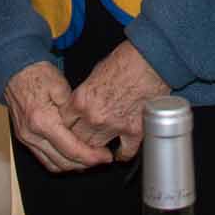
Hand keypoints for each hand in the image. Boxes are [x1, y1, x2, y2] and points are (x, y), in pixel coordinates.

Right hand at [4, 61, 111, 172]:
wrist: (15, 71)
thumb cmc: (38, 75)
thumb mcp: (61, 86)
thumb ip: (73, 110)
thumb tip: (87, 128)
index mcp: (43, 121)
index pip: (71, 149)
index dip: (91, 156)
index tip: (106, 157)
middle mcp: (32, 134)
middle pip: (63, 162)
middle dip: (85, 164)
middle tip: (101, 158)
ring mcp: (26, 138)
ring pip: (52, 165)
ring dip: (72, 166)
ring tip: (89, 159)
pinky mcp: (25, 138)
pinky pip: (43, 158)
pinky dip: (59, 161)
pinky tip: (72, 156)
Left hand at [66, 41, 170, 161]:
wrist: (150, 60)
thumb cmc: (125, 60)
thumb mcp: (95, 73)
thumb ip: (86, 93)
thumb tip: (84, 102)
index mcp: (81, 100)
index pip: (64, 123)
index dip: (67, 126)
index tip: (71, 128)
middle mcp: (94, 116)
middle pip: (77, 140)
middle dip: (80, 140)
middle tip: (83, 141)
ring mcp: (114, 125)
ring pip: (97, 150)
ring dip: (98, 150)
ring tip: (99, 150)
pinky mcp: (134, 130)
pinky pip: (125, 152)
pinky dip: (123, 154)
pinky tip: (121, 154)